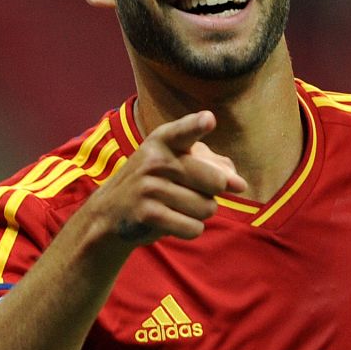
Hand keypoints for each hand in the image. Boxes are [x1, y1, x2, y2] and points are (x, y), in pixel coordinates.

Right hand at [88, 111, 246, 247]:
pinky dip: (191, 229)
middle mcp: (156, 160)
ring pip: (208, 208)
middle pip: (215, 182)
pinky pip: (193, 228)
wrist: (111, 210)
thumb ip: (215, 164)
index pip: (184, 131)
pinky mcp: (148, 214)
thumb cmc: (158, 181)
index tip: (209, 120)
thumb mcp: (180, 161)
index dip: (197, 125)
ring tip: (177, 206)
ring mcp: (149, 187)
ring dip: (200, 213)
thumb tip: (239, 184)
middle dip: (213, 193)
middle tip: (191, 191)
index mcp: (165, 139)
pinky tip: (172, 222)